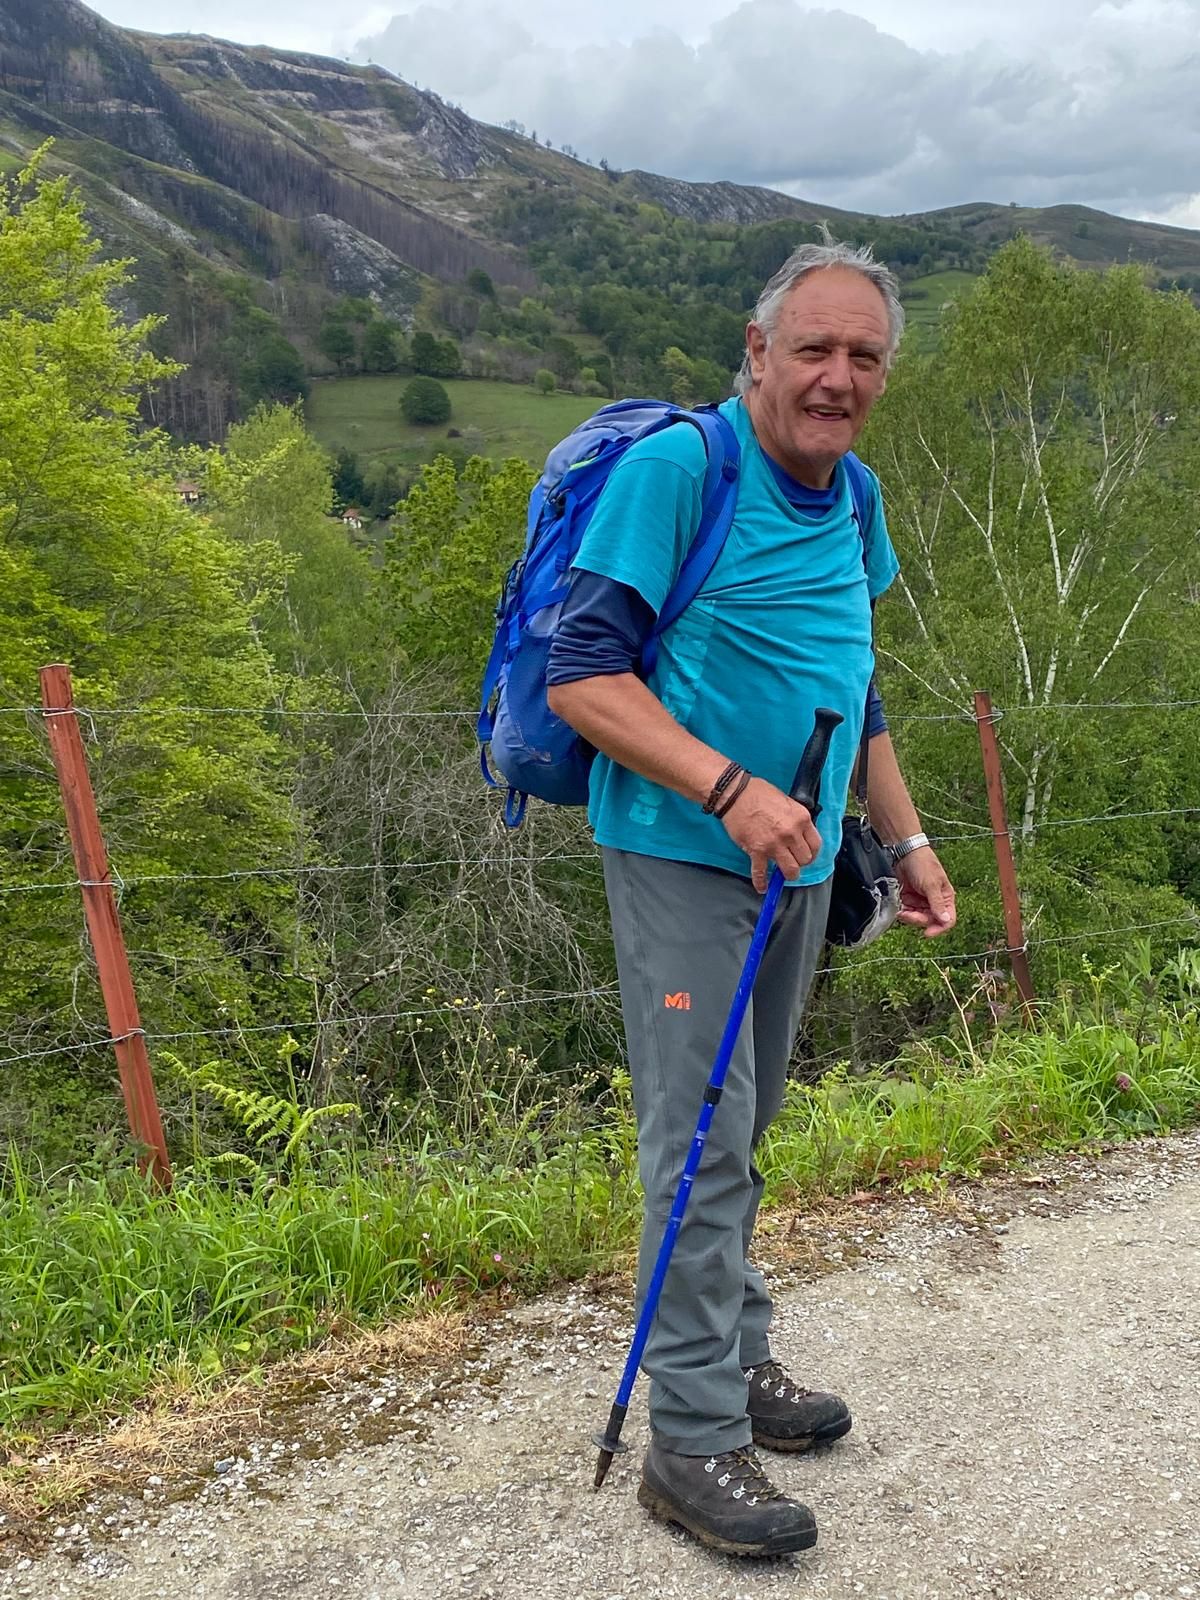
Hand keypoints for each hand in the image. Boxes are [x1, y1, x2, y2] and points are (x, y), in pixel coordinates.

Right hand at [720, 776, 822, 891]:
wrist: (735, 794)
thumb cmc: (758, 793)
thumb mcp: (787, 800)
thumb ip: (796, 819)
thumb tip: (799, 833)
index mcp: (801, 819)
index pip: (816, 845)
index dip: (811, 853)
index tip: (806, 855)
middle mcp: (791, 833)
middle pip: (805, 860)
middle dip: (799, 863)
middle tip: (793, 861)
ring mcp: (774, 844)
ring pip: (790, 870)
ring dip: (787, 874)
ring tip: (783, 873)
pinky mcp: (757, 851)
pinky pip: (761, 873)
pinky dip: (761, 883)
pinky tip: (762, 887)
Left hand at [896, 847, 955, 937]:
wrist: (904, 851)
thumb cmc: (922, 863)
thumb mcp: (931, 884)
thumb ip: (937, 904)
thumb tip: (946, 920)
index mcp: (945, 898)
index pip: (947, 920)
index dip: (939, 929)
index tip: (927, 933)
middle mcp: (934, 901)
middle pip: (929, 921)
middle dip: (918, 920)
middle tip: (907, 914)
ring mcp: (921, 900)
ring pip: (917, 918)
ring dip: (908, 916)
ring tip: (901, 910)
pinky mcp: (909, 898)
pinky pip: (907, 911)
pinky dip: (903, 911)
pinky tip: (899, 907)